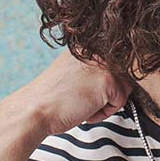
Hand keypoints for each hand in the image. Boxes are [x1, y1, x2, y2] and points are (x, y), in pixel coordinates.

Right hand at [9, 48, 131, 138]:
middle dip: (106, 95)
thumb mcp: (71, 76)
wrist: (36, 110)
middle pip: (121, 76)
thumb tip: (114, 81)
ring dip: (107, 103)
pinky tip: (84, 110)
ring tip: (83, 104)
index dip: (101, 87)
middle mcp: (94, 49)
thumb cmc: (50, 101)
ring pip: (123, 88)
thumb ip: (91, 72)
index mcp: (84, 48)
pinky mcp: (107, 80)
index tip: (82, 94)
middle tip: (81, 100)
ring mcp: (102, 62)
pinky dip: (105, 113)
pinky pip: (120, 102)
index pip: (111, 66)